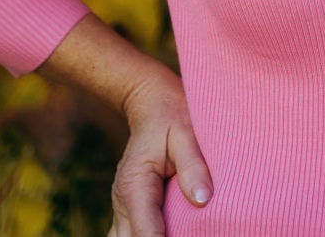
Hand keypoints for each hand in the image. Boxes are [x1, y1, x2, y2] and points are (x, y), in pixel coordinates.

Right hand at [108, 72, 213, 236]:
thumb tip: (202, 200)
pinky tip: (164, 232)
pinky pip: (128, 235)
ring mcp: (121, 206)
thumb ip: (193, 167)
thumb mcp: (186, 133)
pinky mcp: (127, 208)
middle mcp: (122, 200)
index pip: (145, 234)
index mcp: (135, 184)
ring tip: (177, 232)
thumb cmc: (172, 114)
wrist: (152, 101)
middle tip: (188, 235)